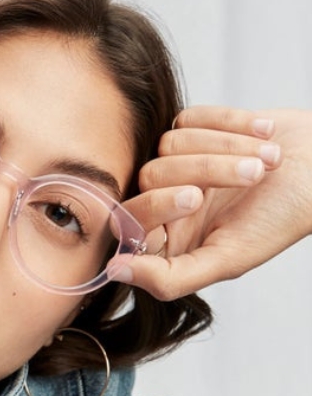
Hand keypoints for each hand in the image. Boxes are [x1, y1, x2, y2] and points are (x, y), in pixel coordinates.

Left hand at [115, 107, 311, 298]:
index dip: (155, 205)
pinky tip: (264, 134)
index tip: (195, 199)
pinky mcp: (194, 128)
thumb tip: (114, 271)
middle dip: (206, 170)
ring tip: (269, 160)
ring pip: (169, 144)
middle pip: (150, 175)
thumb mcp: (228, 259)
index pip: (128, 219)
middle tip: (251, 177)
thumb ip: (168, 277)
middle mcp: (165, 200)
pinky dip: (231, 123)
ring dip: (228, 147)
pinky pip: (189, 118)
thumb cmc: (280, 220)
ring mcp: (178, 161)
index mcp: (166, 238)